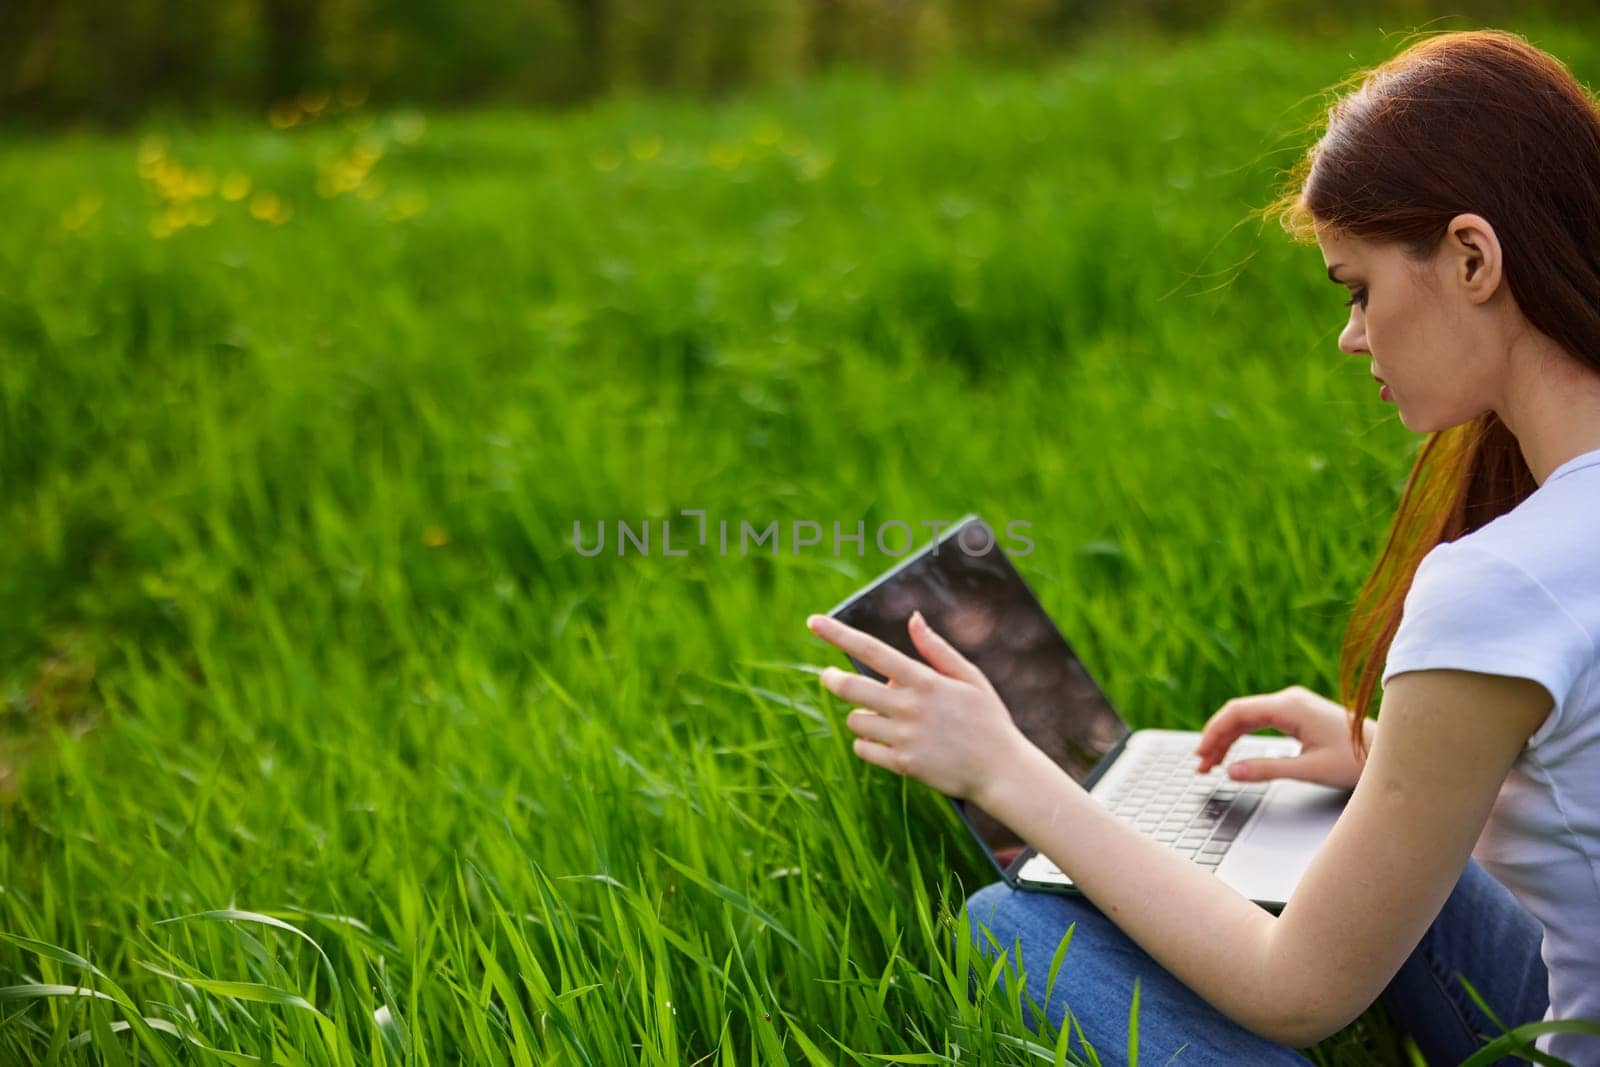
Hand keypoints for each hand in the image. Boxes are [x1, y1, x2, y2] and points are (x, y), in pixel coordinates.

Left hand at [805, 610, 1031, 801]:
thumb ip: (937, 649)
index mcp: (924, 680)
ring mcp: (904, 738)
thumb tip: (913, 619)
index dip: (839, 635)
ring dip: (861, 716)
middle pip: (850, 687)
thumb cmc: (987, 720)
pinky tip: (885, 741)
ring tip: (882, 718)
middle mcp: (910, 707)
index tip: (813, 622)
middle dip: (832, 679)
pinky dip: (867, 743)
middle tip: (828, 676)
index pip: (872, 651)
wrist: (1002, 771)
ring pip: (855, 720)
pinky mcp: (902, 765)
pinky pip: (864, 749)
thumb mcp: (970, 677)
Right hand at [1193, 684, 1374, 790]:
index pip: (1237, 712)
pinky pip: (1260, 720)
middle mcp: (1289, 700)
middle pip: (1238, 713)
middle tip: (1201, 765)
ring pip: (1247, 717)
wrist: (1389, 752)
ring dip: (1227, 738)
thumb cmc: (1355, 760)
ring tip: (1211, 763)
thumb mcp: (1309, 769)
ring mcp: (1293, 704)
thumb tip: (1232, 772)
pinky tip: (1233, 751)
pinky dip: (1243, 736)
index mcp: (1290, 707)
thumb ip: (1267, 770)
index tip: (1200, 754)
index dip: (1213, 733)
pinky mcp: (1297, 713)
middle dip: (1216, 738)